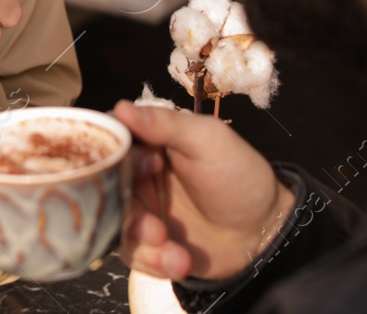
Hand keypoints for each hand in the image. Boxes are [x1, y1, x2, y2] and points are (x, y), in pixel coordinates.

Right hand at [114, 101, 295, 280]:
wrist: (263, 232)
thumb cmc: (240, 176)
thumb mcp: (208, 140)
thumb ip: (166, 124)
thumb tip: (121, 106)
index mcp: (148, 141)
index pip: (110, 141)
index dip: (113, 156)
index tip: (141, 167)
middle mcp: (136, 174)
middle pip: (103, 187)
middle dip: (125, 208)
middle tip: (152, 222)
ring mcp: (140, 210)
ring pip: (113, 223)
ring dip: (138, 239)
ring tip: (167, 243)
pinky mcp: (146, 243)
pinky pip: (131, 253)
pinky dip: (152, 260)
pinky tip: (179, 260)